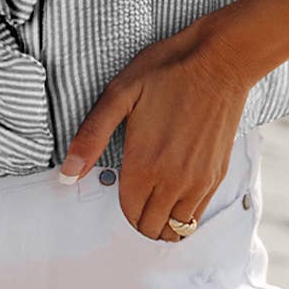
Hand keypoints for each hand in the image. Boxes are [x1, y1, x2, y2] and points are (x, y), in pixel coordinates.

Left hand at [58, 15, 256, 240]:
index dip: (121, 207)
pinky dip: (185, 214)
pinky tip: (176, 194)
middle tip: (135, 196)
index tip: (120, 188)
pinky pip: (199, 214)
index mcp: (145, 163)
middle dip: (140, 219)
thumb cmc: (168, 72)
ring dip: (163, 221)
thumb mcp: (119, 95)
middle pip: (152, 227)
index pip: (129, 214)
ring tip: (155, 199)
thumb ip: (91, 137)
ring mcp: (200, 180)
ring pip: (178, 228)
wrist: (220, 60)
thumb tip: (67, 174)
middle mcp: (174, 180)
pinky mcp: (218, 173)